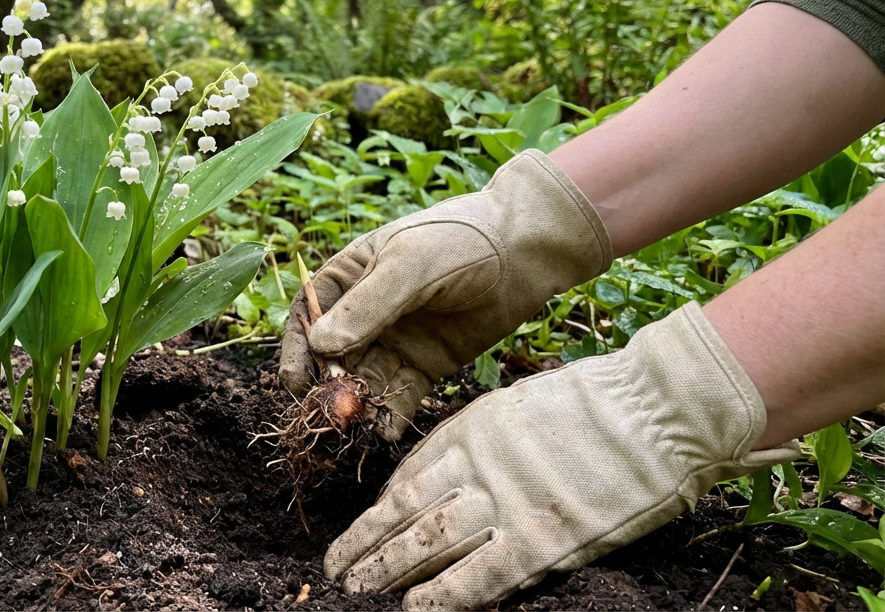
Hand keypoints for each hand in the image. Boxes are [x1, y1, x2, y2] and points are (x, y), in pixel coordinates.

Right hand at [279, 150, 611, 438]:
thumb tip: (320, 348)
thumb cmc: (460, 239)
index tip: (297, 382)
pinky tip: (385, 430)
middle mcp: (364, 313)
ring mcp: (394, 341)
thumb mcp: (409, 265)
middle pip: (332, 357)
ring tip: (358, 426)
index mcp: (347, 278)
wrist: (525, 251)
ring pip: (363, 380)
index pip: (307, 319)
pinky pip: (398, 395)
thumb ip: (368, 307)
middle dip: (328, 386)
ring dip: (357, 405)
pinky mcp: (425, 365)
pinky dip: (389, 414)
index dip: (297, 351)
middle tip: (331, 413)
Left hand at [324, 303, 798, 609]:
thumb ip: (483, 445)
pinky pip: (480, 576)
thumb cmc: (602, 404)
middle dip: (366, 546)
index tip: (357, 533)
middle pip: (406, 513)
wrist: (660, 409)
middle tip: (336, 572)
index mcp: (471, 430)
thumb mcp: (522, 410)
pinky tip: (412, 610)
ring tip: (357, 593)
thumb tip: (453, 481)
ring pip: (428, 543)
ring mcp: (507, 503)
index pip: (407, 478)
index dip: (377, 512)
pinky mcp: (542, 539)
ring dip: (387, 571)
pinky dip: (443, 597)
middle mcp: (477, 465)